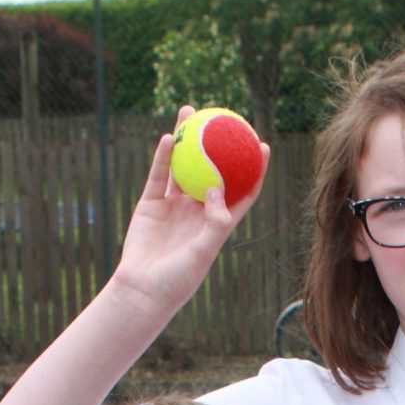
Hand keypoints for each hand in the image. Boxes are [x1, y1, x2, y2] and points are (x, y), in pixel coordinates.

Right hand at [106, 129, 260, 317]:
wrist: (142, 289)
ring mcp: (174, 206)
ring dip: (187, 140)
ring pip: (184, 166)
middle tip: (225, 119)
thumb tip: (218, 186)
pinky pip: (160, 176)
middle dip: (219, 145)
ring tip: (190, 114)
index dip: (254, 168)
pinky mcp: (151, 205)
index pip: (243, 190)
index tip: (262, 144)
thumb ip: (215, 222)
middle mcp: (198, 211)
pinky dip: (163, 158)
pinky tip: (169, 138)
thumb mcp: (203, 253)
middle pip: (213, 170)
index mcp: (217, 222)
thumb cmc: (178, 279)